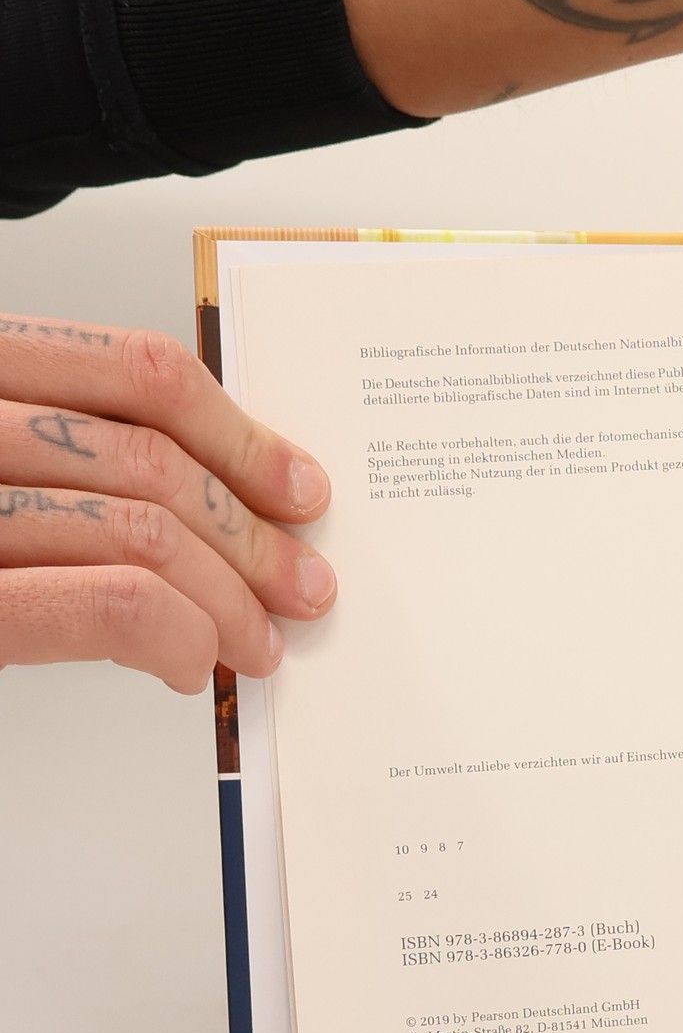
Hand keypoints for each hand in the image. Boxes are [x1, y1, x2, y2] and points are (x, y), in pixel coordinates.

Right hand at [0, 314, 335, 693]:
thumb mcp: (3, 463)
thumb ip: (65, 459)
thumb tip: (211, 497)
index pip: (131, 369)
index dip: (237, 434)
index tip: (296, 488)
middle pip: (150, 457)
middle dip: (251, 535)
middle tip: (302, 589)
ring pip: (143, 530)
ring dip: (229, 599)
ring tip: (257, 642)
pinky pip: (106, 603)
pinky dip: (176, 634)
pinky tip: (188, 664)